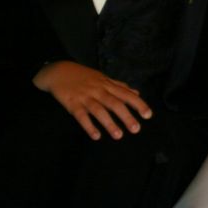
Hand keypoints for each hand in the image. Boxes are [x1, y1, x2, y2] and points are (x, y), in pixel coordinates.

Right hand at [33, 61, 151, 140]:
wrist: (59, 71)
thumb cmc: (84, 76)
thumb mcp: (104, 78)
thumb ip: (120, 86)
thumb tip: (137, 92)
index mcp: (108, 85)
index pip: (127, 95)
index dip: (138, 104)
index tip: (148, 115)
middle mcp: (99, 91)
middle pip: (115, 104)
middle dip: (126, 116)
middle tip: (136, 129)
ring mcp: (85, 97)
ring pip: (99, 111)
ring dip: (109, 123)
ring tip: (119, 136)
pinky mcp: (72, 104)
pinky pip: (81, 116)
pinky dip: (89, 126)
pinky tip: (96, 136)